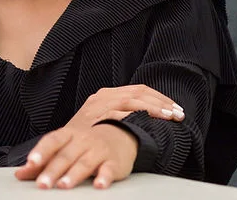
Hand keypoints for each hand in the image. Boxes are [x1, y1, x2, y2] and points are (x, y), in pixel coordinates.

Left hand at [15, 124, 137, 188]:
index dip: (41, 151)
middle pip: (66, 155)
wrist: (120, 133)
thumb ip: (43, 160)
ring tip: (63, 185)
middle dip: (53, 170)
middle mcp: (82, 141)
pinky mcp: (113, 162)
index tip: (31, 162)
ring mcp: (98, 150)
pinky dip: (104, 177)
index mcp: (68, 135)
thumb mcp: (65, 146)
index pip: (52, 140)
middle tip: (42, 184)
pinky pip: (108, 169)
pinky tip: (99, 185)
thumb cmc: (86, 142)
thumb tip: (20, 173)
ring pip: (84, 163)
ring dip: (73, 174)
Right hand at [65, 85, 183, 130]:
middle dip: (162, 102)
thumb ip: (118, 116)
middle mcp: (103, 96)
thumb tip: (145, 119)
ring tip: (170, 117)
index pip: (138, 90)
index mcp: (106, 94)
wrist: (57, 145)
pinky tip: (148, 122)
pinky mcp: (94, 115)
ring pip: (132, 99)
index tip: (175, 108)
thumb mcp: (99, 121)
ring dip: (154, 108)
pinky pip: (118, 112)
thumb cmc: (81, 138)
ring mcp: (98, 104)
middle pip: (139, 92)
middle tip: (179, 114)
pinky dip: (134, 115)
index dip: (159, 98)